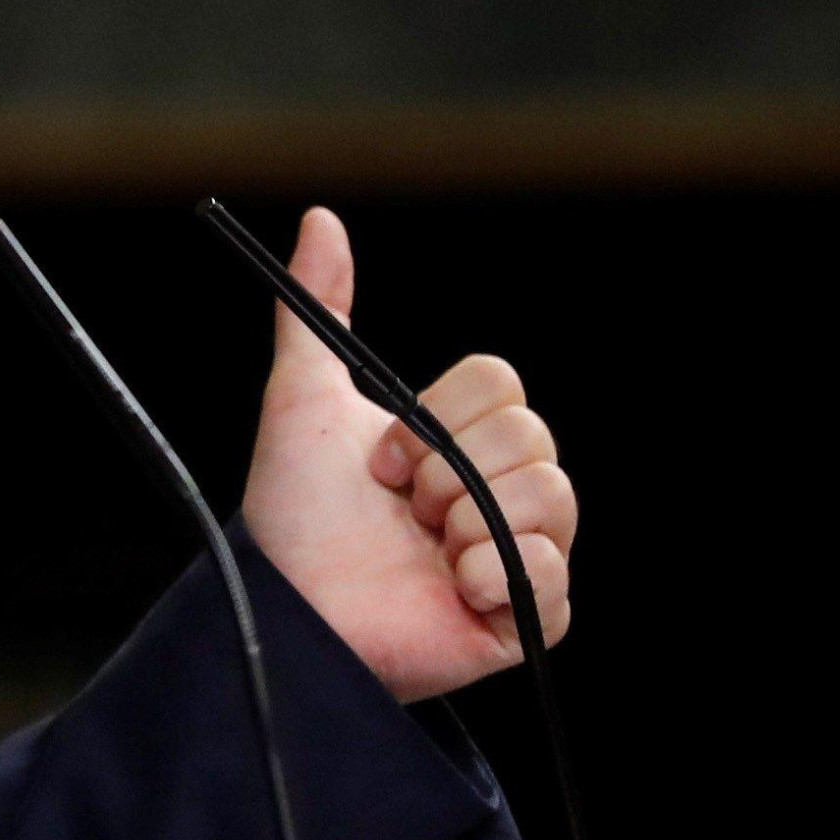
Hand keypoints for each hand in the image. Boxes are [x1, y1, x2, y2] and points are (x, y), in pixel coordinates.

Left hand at [238, 207, 575, 704]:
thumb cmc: (291, 516)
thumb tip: (321, 219)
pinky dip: (498, 575)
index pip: (502, 386)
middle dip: (452, 470)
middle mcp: (496, 492)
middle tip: (403, 508)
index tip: (382, 456)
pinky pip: (551, 577)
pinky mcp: (520, 620)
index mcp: (461, 440)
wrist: (285, 610)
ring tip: (426, 550)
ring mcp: (513, 555)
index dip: (441, 415)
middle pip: (534, 436)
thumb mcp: (301, 400)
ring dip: (472, 519)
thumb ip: (318, 309)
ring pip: (554, 497)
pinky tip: (453, 589)